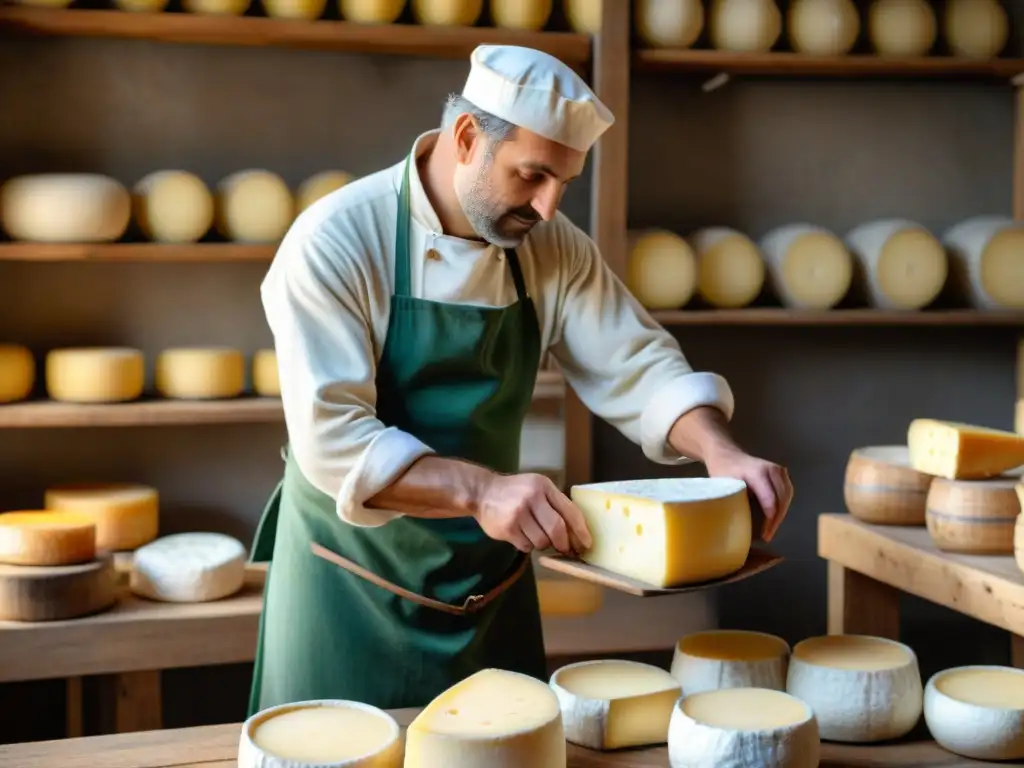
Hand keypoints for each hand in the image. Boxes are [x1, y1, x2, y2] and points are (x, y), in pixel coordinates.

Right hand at [473, 473, 592, 555]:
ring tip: (535, 535)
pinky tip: (521, 535)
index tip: (587, 544)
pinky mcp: (507, 528)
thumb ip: (555, 505)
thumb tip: (576, 533)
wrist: (482, 492)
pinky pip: (526, 546)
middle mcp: (532, 497)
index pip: (570, 511)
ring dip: (542, 544)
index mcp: (544, 486)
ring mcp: (518, 513)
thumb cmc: (516, 492)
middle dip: (564, 544)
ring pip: (542, 541)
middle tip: (566, 550)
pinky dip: (528, 545)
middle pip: (557, 529)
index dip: (581, 531)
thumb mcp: (537, 488)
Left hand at [704, 446, 792, 542]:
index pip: (770, 500)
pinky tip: (775, 517)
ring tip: (771, 529)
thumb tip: (740, 527)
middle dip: (776, 519)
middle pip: (781, 499)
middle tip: (768, 535)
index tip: (764, 534)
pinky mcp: (780, 472)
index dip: (770, 519)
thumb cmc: (722, 470)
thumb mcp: (724, 486)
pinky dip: (783, 505)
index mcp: (757, 473)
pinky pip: (787, 491)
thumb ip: (734, 502)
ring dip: (782, 514)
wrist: (726, 453)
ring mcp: (778, 469)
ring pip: (787, 496)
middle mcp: (771, 469)